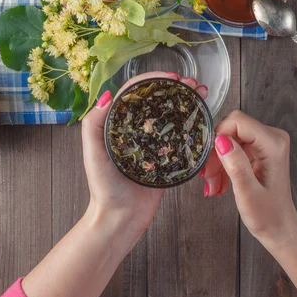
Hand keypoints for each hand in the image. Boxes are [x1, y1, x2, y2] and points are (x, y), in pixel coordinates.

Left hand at [82, 72, 207, 240]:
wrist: (120, 219)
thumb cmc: (103, 189)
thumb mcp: (93, 153)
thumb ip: (94, 124)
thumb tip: (107, 94)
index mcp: (118, 124)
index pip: (136, 92)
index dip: (153, 80)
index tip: (171, 77)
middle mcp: (136, 130)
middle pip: (157, 100)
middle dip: (175, 87)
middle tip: (192, 82)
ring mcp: (153, 144)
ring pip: (171, 115)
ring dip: (186, 101)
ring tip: (202, 92)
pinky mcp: (168, 158)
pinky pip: (181, 138)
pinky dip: (191, 124)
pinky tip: (202, 116)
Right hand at [201, 111, 296, 243]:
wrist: (279, 227)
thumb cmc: (268, 215)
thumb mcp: (247, 193)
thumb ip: (235, 165)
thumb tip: (220, 140)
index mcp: (273, 144)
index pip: (237, 121)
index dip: (218, 137)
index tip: (209, 162)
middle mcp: (272, 137)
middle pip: (231, 130)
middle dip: (215, 154)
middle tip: (208, 178)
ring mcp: (266, 143)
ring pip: (229, 139)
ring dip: (217, 162)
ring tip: (213, 185)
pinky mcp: (259, 149)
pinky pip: (233, 148)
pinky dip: (223, 165)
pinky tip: (219, 183)